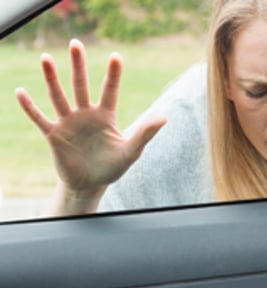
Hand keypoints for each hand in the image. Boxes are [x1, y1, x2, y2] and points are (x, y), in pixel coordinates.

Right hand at [16, 39, 165, 198]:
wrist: (90, 185)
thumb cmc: (112, 167)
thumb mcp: (131, 151)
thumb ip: (145, 133)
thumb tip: (164, 117)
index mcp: (106, 116)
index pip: (110, 90)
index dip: (113, 74)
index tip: (116, 56)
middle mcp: (86, 114)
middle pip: (81, 85)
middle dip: (79, 65)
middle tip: (76, 43)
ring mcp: (69, 123)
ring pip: (59, 96)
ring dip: (52, 78)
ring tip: (46, 58)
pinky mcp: (54, 135)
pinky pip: (40, 118)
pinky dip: (30, 106)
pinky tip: (20, 92)